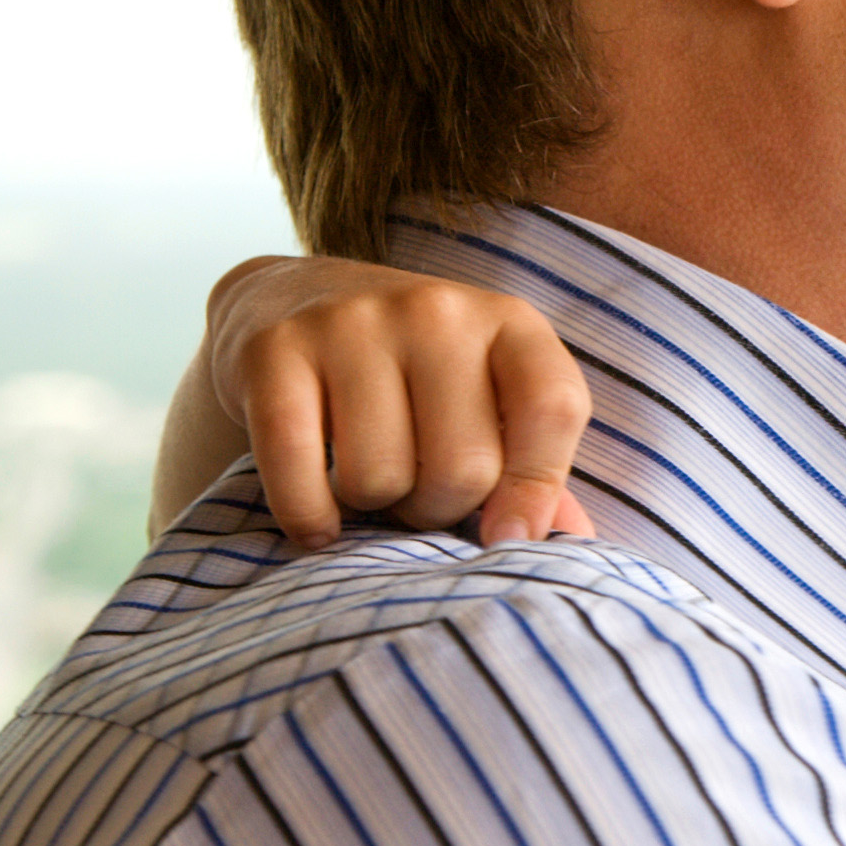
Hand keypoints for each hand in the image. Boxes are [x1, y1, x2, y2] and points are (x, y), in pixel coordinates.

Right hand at [205, 256, 599, 547]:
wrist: (289, 300)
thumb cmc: (414, 379)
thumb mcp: (489, 401)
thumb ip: (533, 470)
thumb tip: (572, 545)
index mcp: (508, 322)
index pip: (552, 409)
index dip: (535, 489)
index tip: (506, 537)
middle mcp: (435, 311)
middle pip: (462, 467)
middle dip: (440, 510)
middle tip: (416, 496)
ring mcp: (350, 323)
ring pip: (379, 479)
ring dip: (372, 509)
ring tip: (369, 484)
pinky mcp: (272, 350)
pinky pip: (298, 471)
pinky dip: (308, 517)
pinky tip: (316, 518)